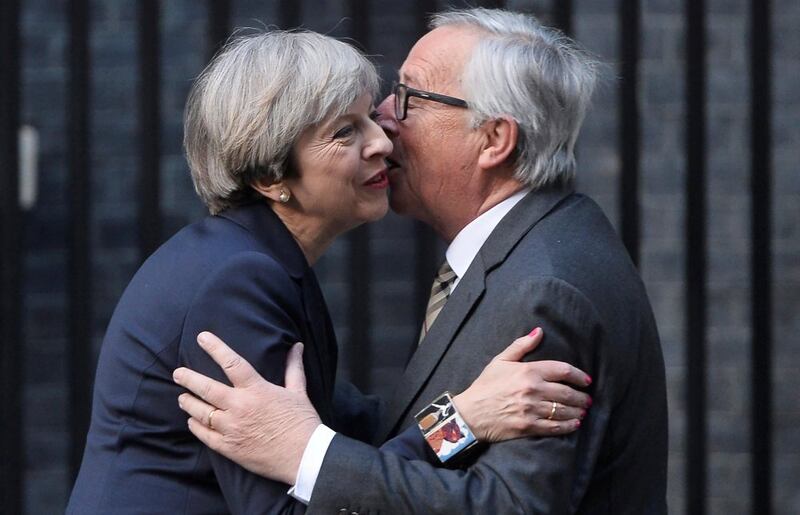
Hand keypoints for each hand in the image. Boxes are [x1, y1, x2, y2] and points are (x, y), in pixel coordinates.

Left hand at [172, 332, 320, 483]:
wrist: (304, 456)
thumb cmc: (303, 422)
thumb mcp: (298, 391)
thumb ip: (293, 368)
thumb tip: (297, 346)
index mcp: (257, 390)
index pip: (232, 363)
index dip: (215, 348)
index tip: (202, 337)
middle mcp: (240, 407)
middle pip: (206, 388)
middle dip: (188, 379)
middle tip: (177, 374)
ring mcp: (232, 428)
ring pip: (201, 412)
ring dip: (188, 403)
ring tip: (182, 397)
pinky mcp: (229, 448)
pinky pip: (204, 435)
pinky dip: (195, 426)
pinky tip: (192, 421)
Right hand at [453, 328, 591, 441]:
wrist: (470, 413)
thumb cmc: (485, 386)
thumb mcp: (500, 361)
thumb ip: (521, 345)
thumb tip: (539, 331)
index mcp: (528, 371)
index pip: (563, 370)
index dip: (579, 376)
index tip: (587, 381)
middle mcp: (533, 389)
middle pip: (567, 392)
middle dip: (582, 397)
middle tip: (587, 399)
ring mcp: (531, 409)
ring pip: (563, 410)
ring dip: (578, 411)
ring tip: (583, 411)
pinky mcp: (528, 426)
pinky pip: (555, 427)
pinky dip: (568, 426)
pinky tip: (574, 424)